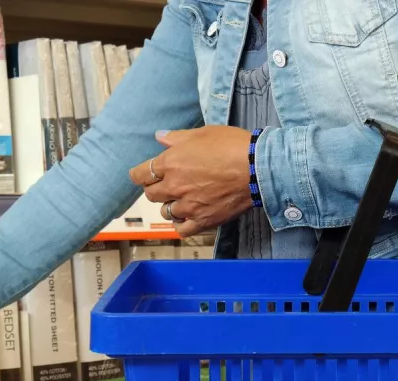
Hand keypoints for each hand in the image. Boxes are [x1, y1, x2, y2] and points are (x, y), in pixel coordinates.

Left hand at [130, 127, 254, 236]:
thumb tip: (159, 137)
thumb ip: (177, 138)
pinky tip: (189, 217)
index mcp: (170, 163)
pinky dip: (183, 224)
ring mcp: (188, 206)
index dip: (140, 175)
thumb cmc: (232, 146)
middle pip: (151, 195)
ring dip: (171, 206)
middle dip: (156, 189)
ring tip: (183, 200)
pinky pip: (182, 230)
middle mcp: (175, 186)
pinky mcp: (203, 220)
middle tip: (167, 185)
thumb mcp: (203, 133)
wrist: (257, 167)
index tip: (144, 175)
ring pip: (166, 212)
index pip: (140, 175)